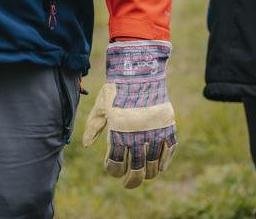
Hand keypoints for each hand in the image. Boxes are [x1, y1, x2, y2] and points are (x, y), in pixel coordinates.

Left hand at [82, 40, 176, 187]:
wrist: (139, 72)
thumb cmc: (117, 89)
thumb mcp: (101, 106)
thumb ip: (94, 126)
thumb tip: (87, 145)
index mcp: (118, 132)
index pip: (117, 163)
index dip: (114, 170)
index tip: (113, 170)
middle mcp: (137, 136)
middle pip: (136, 169)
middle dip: (132, 180)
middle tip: (128, 183)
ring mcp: (154, 133)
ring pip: (154, 164)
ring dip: (148, 173)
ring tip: (144, 174)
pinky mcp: (168, 127)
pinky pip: (168, 151)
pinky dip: (165, 162)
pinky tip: (160, 167)